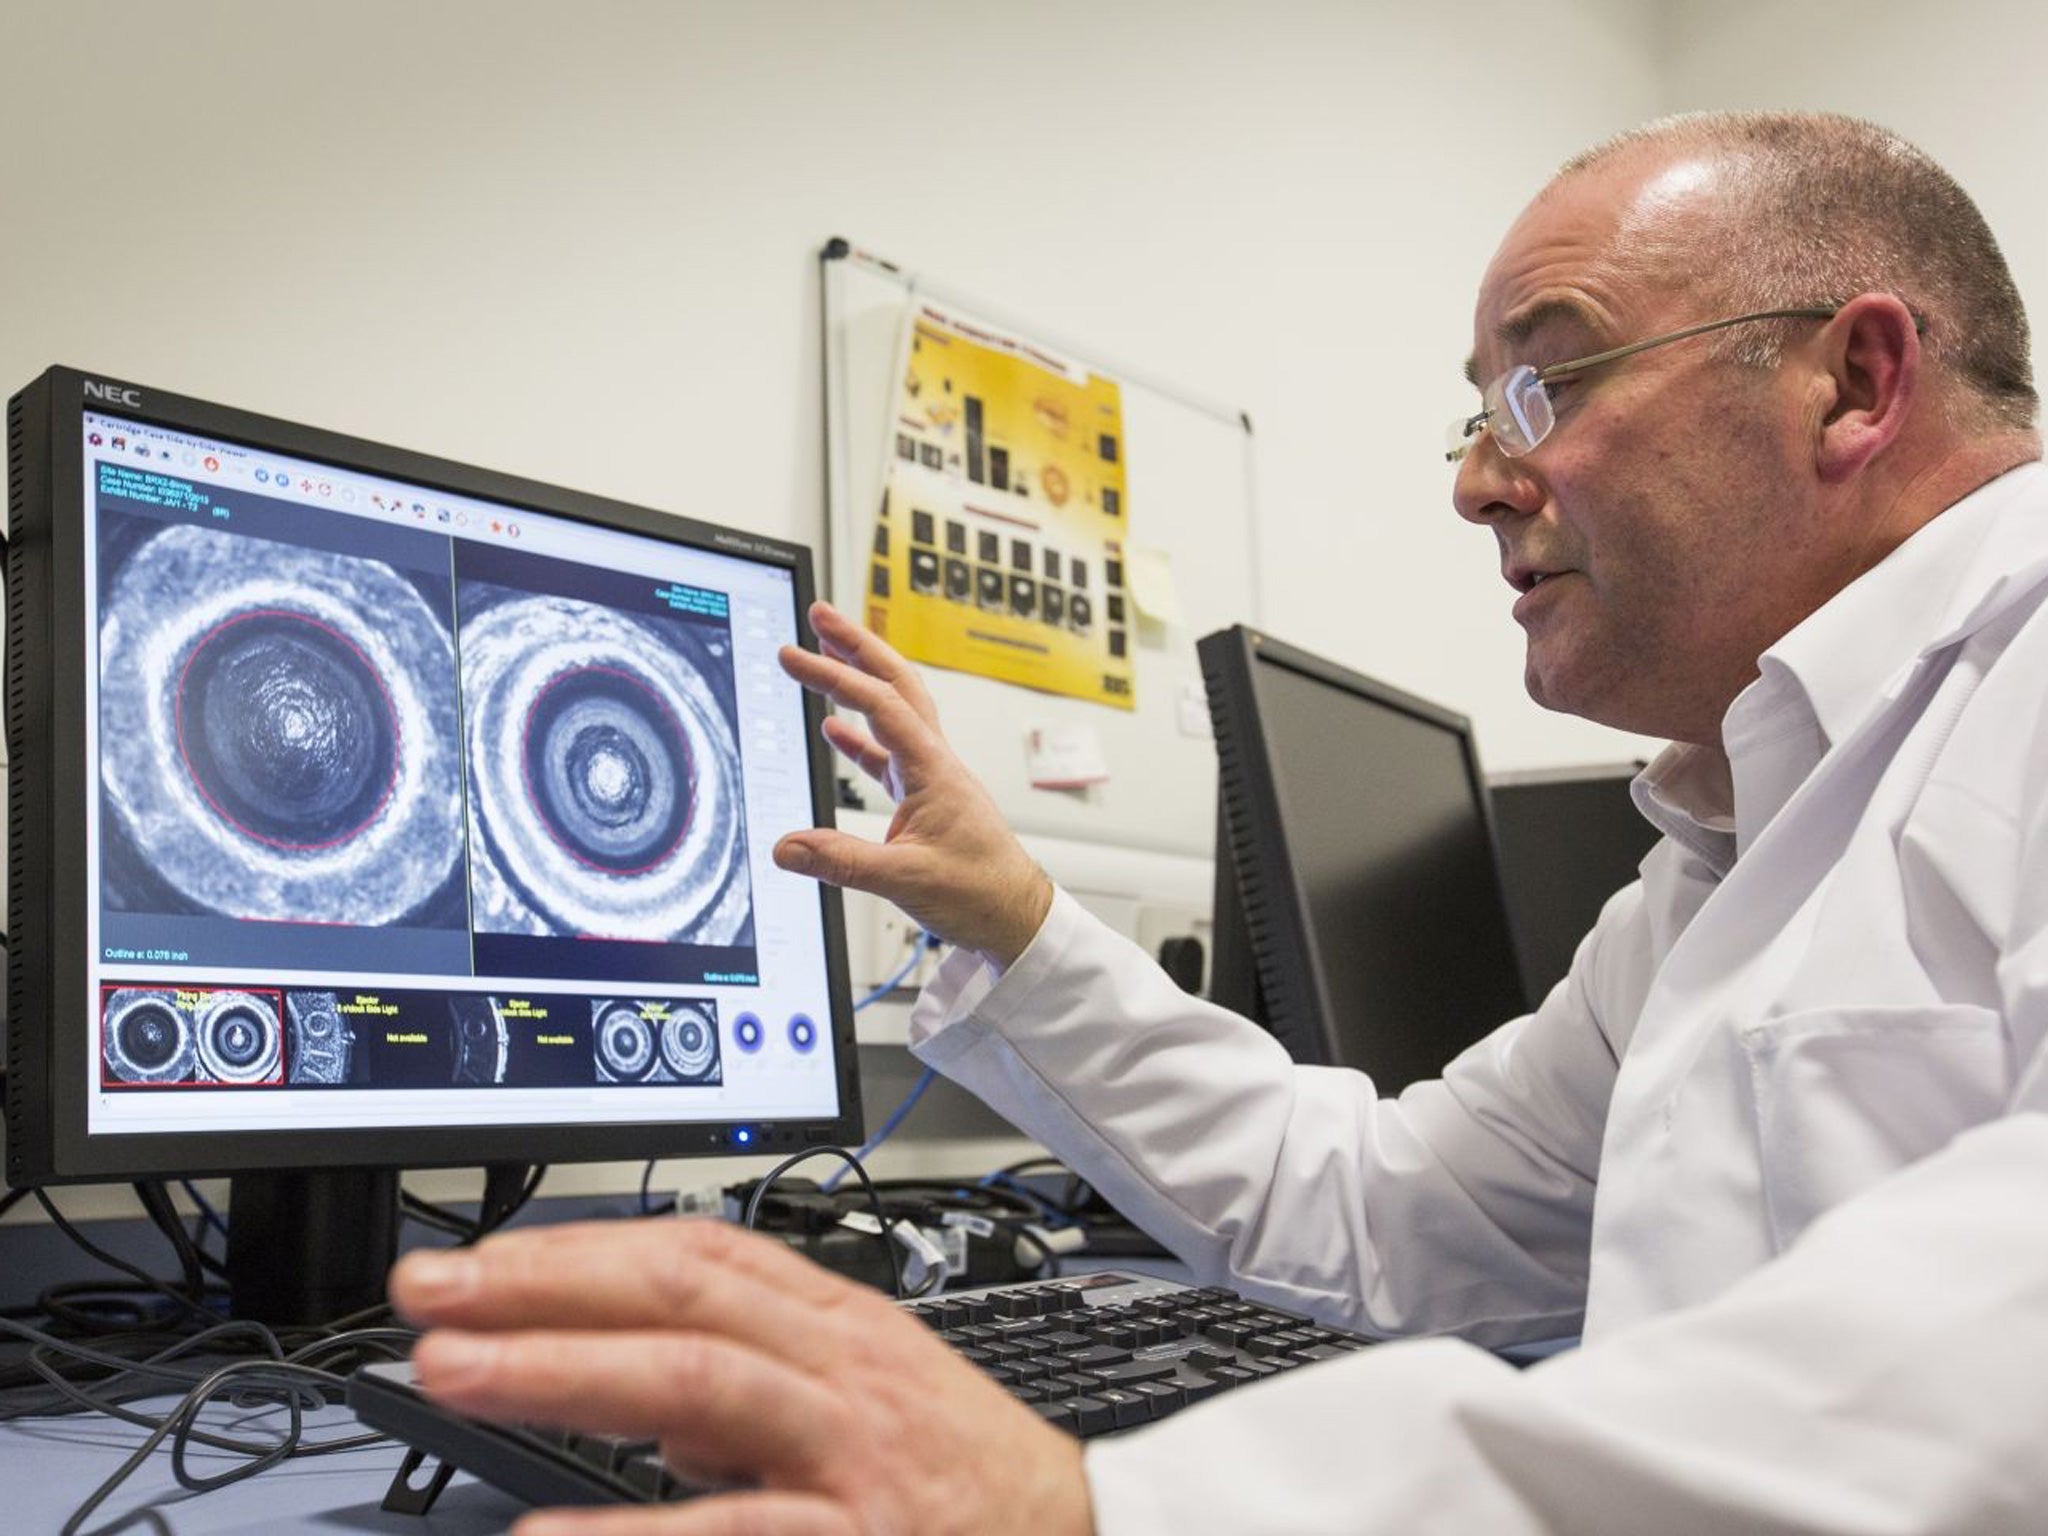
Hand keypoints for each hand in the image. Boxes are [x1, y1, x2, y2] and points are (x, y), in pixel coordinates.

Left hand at [390, 1219, 1093, 1535]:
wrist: (1078, 1535)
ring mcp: (848, 1453)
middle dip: (545, 1285)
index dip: (581, 1247)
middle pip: (681, 1294)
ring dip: (563, 1368)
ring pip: (697, 1382)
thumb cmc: (964, 1466)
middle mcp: (841, 1370)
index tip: (484, 1262)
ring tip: (454, 1371)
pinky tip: (544, 1534)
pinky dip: (631, 1533)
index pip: (698, 1252)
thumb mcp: (869, 1389)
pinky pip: (732, 1531)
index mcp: (839, 1322)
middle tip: (430, 1295)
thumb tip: (636, 1405)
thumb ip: (756, 1379)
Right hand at [775, 601, 1051, 966]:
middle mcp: (936, 764)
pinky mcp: (926, 800)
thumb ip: (843, 862)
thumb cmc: (981, 895)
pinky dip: (859, 737)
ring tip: (824, 657)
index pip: (881, 705)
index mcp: (934, 771)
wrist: (1017, 917)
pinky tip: (835, 732)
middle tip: (821, 617)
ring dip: (859, 682)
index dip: (835, 675)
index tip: (794, 654)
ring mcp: (932, 779)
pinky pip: (888, 754)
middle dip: (857, 647)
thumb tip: (787, 847)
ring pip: (894, 713)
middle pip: (896, 685)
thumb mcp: (906, 880)